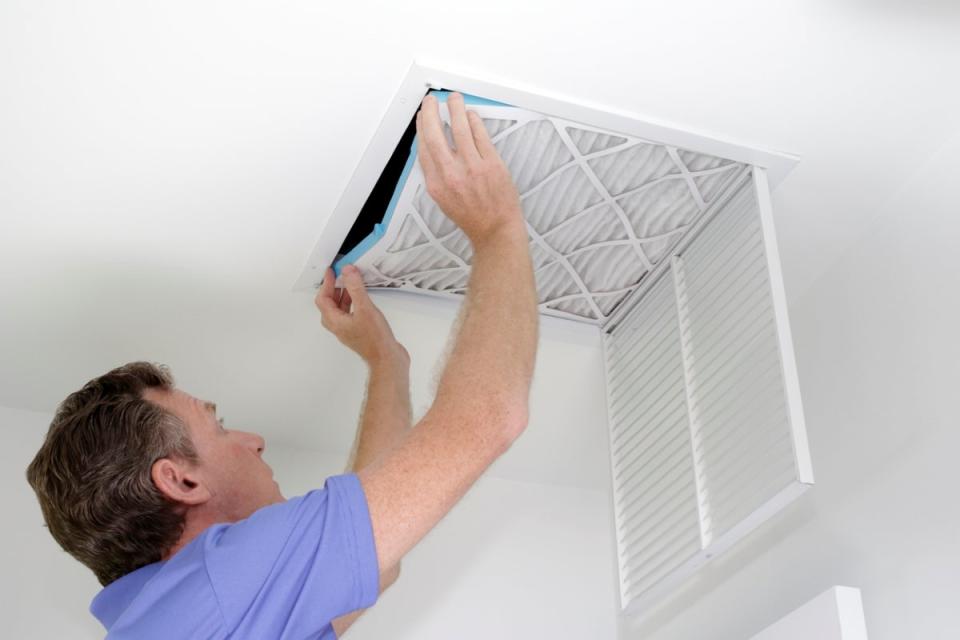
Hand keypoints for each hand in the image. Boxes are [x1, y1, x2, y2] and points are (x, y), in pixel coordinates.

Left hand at [315, 265, 409, 365]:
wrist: (387, 359)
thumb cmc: (375, 340)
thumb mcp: (365, 308)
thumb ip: (355, 288)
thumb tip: (348, 272)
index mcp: (335, 321)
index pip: (323, 298)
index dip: (327, 283)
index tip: (332, 271)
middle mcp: (338, 326)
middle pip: (329, 303)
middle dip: (334, 288)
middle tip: (341, 275)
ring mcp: (348, 329)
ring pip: (340, 309)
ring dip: (344, 295)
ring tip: (352, 283)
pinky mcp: (358, 331)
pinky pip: (350, 313)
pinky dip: (352, 302)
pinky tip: (362, 298)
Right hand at [416, 92, 524, 246]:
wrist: (495, 229)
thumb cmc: (472, 216)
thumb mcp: (443, 199)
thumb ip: (436, 174)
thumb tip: (432, 147)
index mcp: (436, 184)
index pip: (423, 149)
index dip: (421, 129)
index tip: (421, 118)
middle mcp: (451, 175)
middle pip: (435, 135)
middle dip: (430, 113)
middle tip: (431, 101)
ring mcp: (472, 168)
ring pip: (460, 129)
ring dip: (454, 108)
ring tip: (453, 98)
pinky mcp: (492, 164)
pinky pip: (480, 135)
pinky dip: (474, 121)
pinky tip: (471, 115)